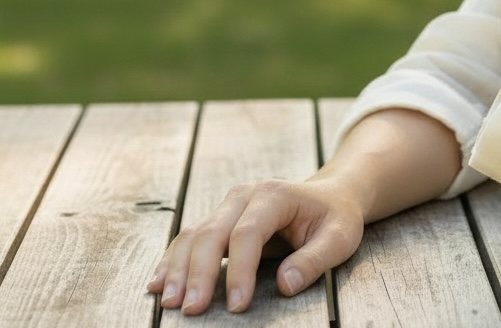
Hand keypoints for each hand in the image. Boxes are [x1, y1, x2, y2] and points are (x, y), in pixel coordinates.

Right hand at [146, 175, 363, 314]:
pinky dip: (172, 261)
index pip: (248, 233)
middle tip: (192, 309)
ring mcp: (229, 205)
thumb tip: (284, 285)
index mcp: (275, 195)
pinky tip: (157, 283)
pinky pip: (191, 238)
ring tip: (169, 302)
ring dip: (178, 268)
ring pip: (195, 234)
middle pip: (213, 232)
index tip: (236, 306)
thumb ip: (315, 260)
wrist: (330, 195)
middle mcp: (246, 195)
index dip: (240, 270)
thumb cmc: (335, 218)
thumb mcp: (339, 237)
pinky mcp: (220, 219)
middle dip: (199, 272)